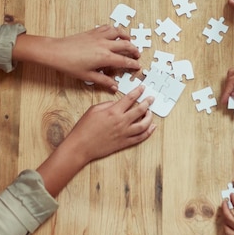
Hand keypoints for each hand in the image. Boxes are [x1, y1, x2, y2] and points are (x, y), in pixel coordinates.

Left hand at [13, 25, 141, 90]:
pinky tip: (114, 33)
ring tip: (129, 41)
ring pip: (118, 33)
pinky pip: (108, 28)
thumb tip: (113, 86)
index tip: (137, 66)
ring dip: (126, 37)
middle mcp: (104, 45)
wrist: (57, 52)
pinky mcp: (93, 31)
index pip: (124, 61)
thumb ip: (103, 81)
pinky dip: (114, 30)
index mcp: (104, 57)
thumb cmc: (70, 65)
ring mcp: (99, 36)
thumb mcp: (87, 76)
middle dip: (134, 50)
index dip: (133, 64)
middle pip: (126, 45)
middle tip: (137, 55)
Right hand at [37, 86, 155, 197]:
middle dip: (148, 102)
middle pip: (140, 110)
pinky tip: (152, 127)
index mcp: (113, 111)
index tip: (143, 88)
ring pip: (144, 124)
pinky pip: (140, 137)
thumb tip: (117, 103)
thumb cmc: (84, 128)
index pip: (130, 98)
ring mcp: (124, 133)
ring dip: (150, 117)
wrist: (81, 146)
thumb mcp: (94, 109)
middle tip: (151, 98)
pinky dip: (148, 132)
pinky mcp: (124, 143)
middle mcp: (121, 121)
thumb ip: (108, 104)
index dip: (138, 92)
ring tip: (150, 113)